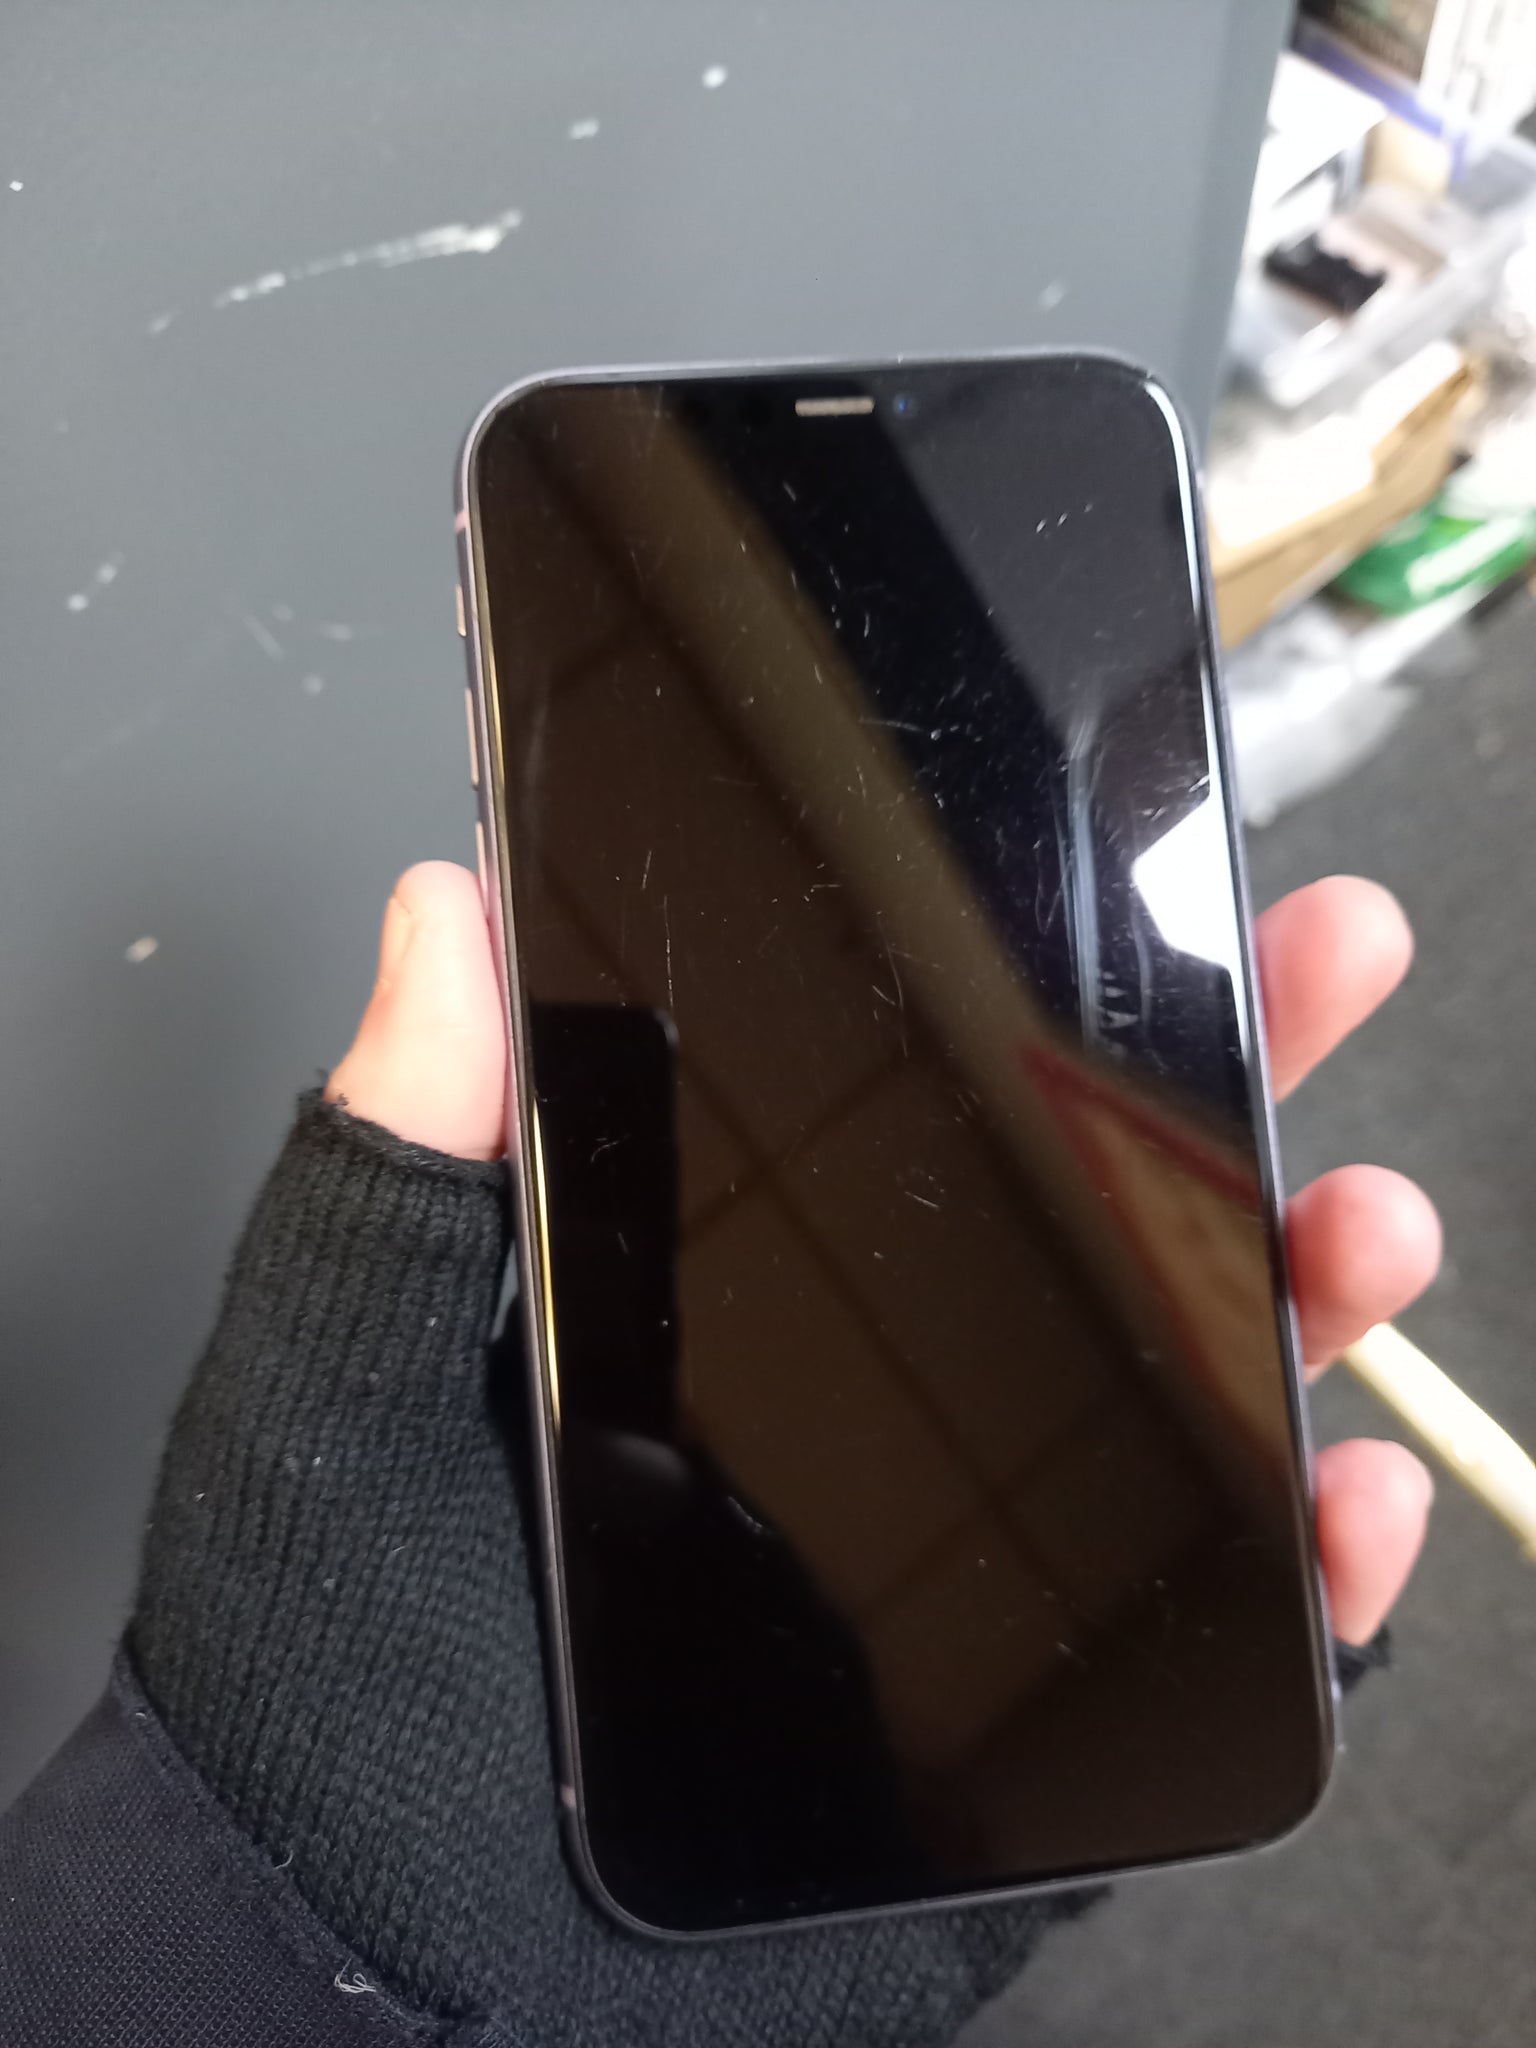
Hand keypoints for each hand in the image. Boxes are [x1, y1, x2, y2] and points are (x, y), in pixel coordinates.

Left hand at [328, 863, 1439, 1645]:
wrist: (370, 1962)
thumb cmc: (328, 1670)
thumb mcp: (345, 1374)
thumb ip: (402, 1156)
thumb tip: (447, 923)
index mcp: (725, 1300)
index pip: (907, 1117)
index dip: (1032, 1002)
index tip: (1124, 898)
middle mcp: (858, 1405)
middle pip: (1075, 1226)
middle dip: (1217, 1093)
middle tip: (1314, 971)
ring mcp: (954, 1555)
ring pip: (1171, 1403)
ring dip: (1295, 1302)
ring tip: (1359, 1228)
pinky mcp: (1016, 1716)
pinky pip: (1194, 1633)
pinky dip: (1308, 1571)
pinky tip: (1349, 1497)